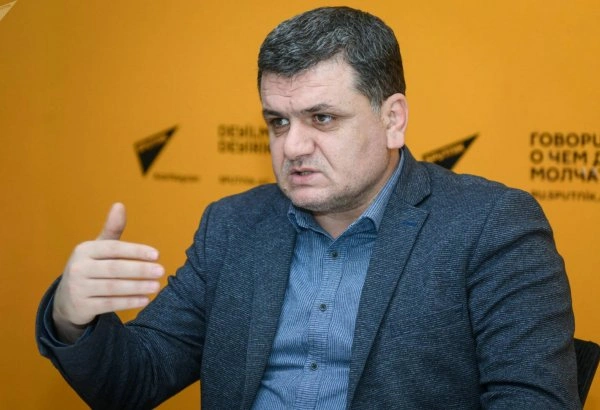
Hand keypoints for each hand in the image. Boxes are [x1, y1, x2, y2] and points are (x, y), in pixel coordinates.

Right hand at [52, 203, 163, 342]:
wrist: (66, 301)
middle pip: (114, 268)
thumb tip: (120, 204)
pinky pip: (109, 304)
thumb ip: (112, 230)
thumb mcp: (98, 249)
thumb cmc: (90, 268)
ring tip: (157, 286)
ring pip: (113, 287)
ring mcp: (78, 288)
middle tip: (161, 271)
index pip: (113, 248)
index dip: (135, 251)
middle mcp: (78, 268)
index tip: (156, 254)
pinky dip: (128, 302)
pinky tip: (145, 299)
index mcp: (84, 250)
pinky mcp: (82, 306)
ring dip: (137, 287)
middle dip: (139, 269)